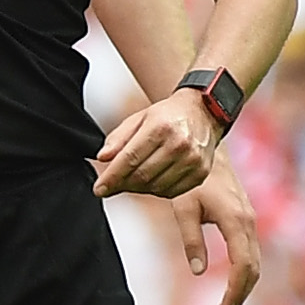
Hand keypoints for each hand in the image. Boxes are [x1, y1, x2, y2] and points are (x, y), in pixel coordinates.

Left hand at [93, 90, 217, 200]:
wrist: (204, 112)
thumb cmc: (169, 115)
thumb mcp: (138, 118)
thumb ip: (118, 138)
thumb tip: (103, 157)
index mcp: (160, 127)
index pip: (130, 159)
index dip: (112, 177)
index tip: (99, 188)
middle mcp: (180, 144)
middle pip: (142, 176)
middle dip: (122, 184)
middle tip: (112, 185)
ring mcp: (193, 160)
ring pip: (155, 187)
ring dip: (138, 188)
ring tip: (131, 180)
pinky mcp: (200, 173)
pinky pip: (171, 192)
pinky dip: (156, 191)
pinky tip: (151, 180)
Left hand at [166, 151, 262, 304]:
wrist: (206, 148)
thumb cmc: (189, 177)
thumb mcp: (183, 207)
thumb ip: (190, 238)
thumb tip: (197, 271)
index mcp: (236, 221)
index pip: (242, 266)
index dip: (233, 292)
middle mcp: (249, 222)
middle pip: (253, 269)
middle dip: (239, 295)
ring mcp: (249, 221)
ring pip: (254, 262)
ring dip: (242, 286)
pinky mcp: (245, 219)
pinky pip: (249, 252)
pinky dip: (242, 272)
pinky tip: (230, 284)